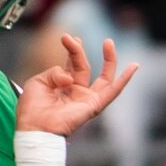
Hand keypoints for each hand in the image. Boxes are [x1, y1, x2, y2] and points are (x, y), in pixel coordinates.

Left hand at [16, 36, 137, 137]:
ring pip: (104, 78)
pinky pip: (112, 92)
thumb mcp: (38, 82)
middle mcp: (76, 93)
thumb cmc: (32, 110)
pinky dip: (124, 80)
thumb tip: (70, 77)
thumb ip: (55, 72)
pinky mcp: (93, 107)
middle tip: (74, 38)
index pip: (72, 65)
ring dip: (109, 60)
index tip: (67, 38)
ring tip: (108, 42)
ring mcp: (86, 100)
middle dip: (78, 51)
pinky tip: (134, 67)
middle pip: (84, 67)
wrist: (34, 128)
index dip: (72, 50)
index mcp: (62, 87)